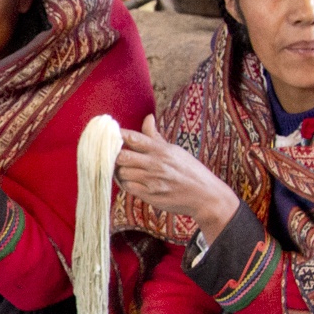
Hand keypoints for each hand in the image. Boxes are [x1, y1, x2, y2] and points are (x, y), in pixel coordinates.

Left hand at [115, 114, 239, 243]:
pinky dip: (125, 183)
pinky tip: (129, 180)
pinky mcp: (151, 195)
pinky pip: (128, 187)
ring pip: (122, 173)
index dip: (117, 134)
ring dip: (118, 171)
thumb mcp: (175, 150)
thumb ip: (156, 137)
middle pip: (122, 156)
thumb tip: (148, 117)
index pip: (134, 138)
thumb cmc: (190, 171)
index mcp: (162, 150)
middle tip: (111, 156)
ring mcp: (153, 181)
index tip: (107, 133)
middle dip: (113, 156)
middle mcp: (156, 164)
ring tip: (121, 169)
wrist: (206, 196)